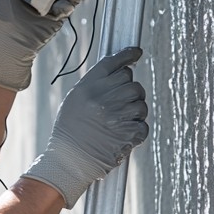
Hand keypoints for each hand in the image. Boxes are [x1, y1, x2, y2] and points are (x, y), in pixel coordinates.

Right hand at [23, 46, 148, 207]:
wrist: (70, 161)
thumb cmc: (70, 131)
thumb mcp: (74, 101)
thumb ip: (94, 85)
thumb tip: (118, 72)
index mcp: (88, 88)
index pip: (113, 63)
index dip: (128, 55)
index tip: (136, 53)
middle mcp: (104, 98)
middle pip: (131, 81)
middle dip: (129, 90)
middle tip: (121, 101)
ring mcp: (118, 116)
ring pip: (140, 102)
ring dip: (134, 109)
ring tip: (119, 121)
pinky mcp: (130, 133)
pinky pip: (143, 123)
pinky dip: (136, 129)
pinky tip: (123, 134)